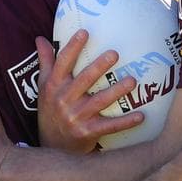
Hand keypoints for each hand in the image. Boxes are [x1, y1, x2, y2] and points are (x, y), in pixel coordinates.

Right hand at [35, 32, 144, 152]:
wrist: (51, 148)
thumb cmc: (50, 111)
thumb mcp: (45, 87)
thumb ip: (45, 62)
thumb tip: (40, 38)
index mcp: (54, 86)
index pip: (63, 63)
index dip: (72, 47)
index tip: (85, 32)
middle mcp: (64, 100)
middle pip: (83, 80)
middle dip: (98, 67)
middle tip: (114, 53)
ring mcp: (76, 117)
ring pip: (99, 102)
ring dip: (116, 91)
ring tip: (131, 81)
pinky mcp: (87, 133)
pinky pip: (109, 126)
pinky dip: (125, 122)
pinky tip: (141, 116)